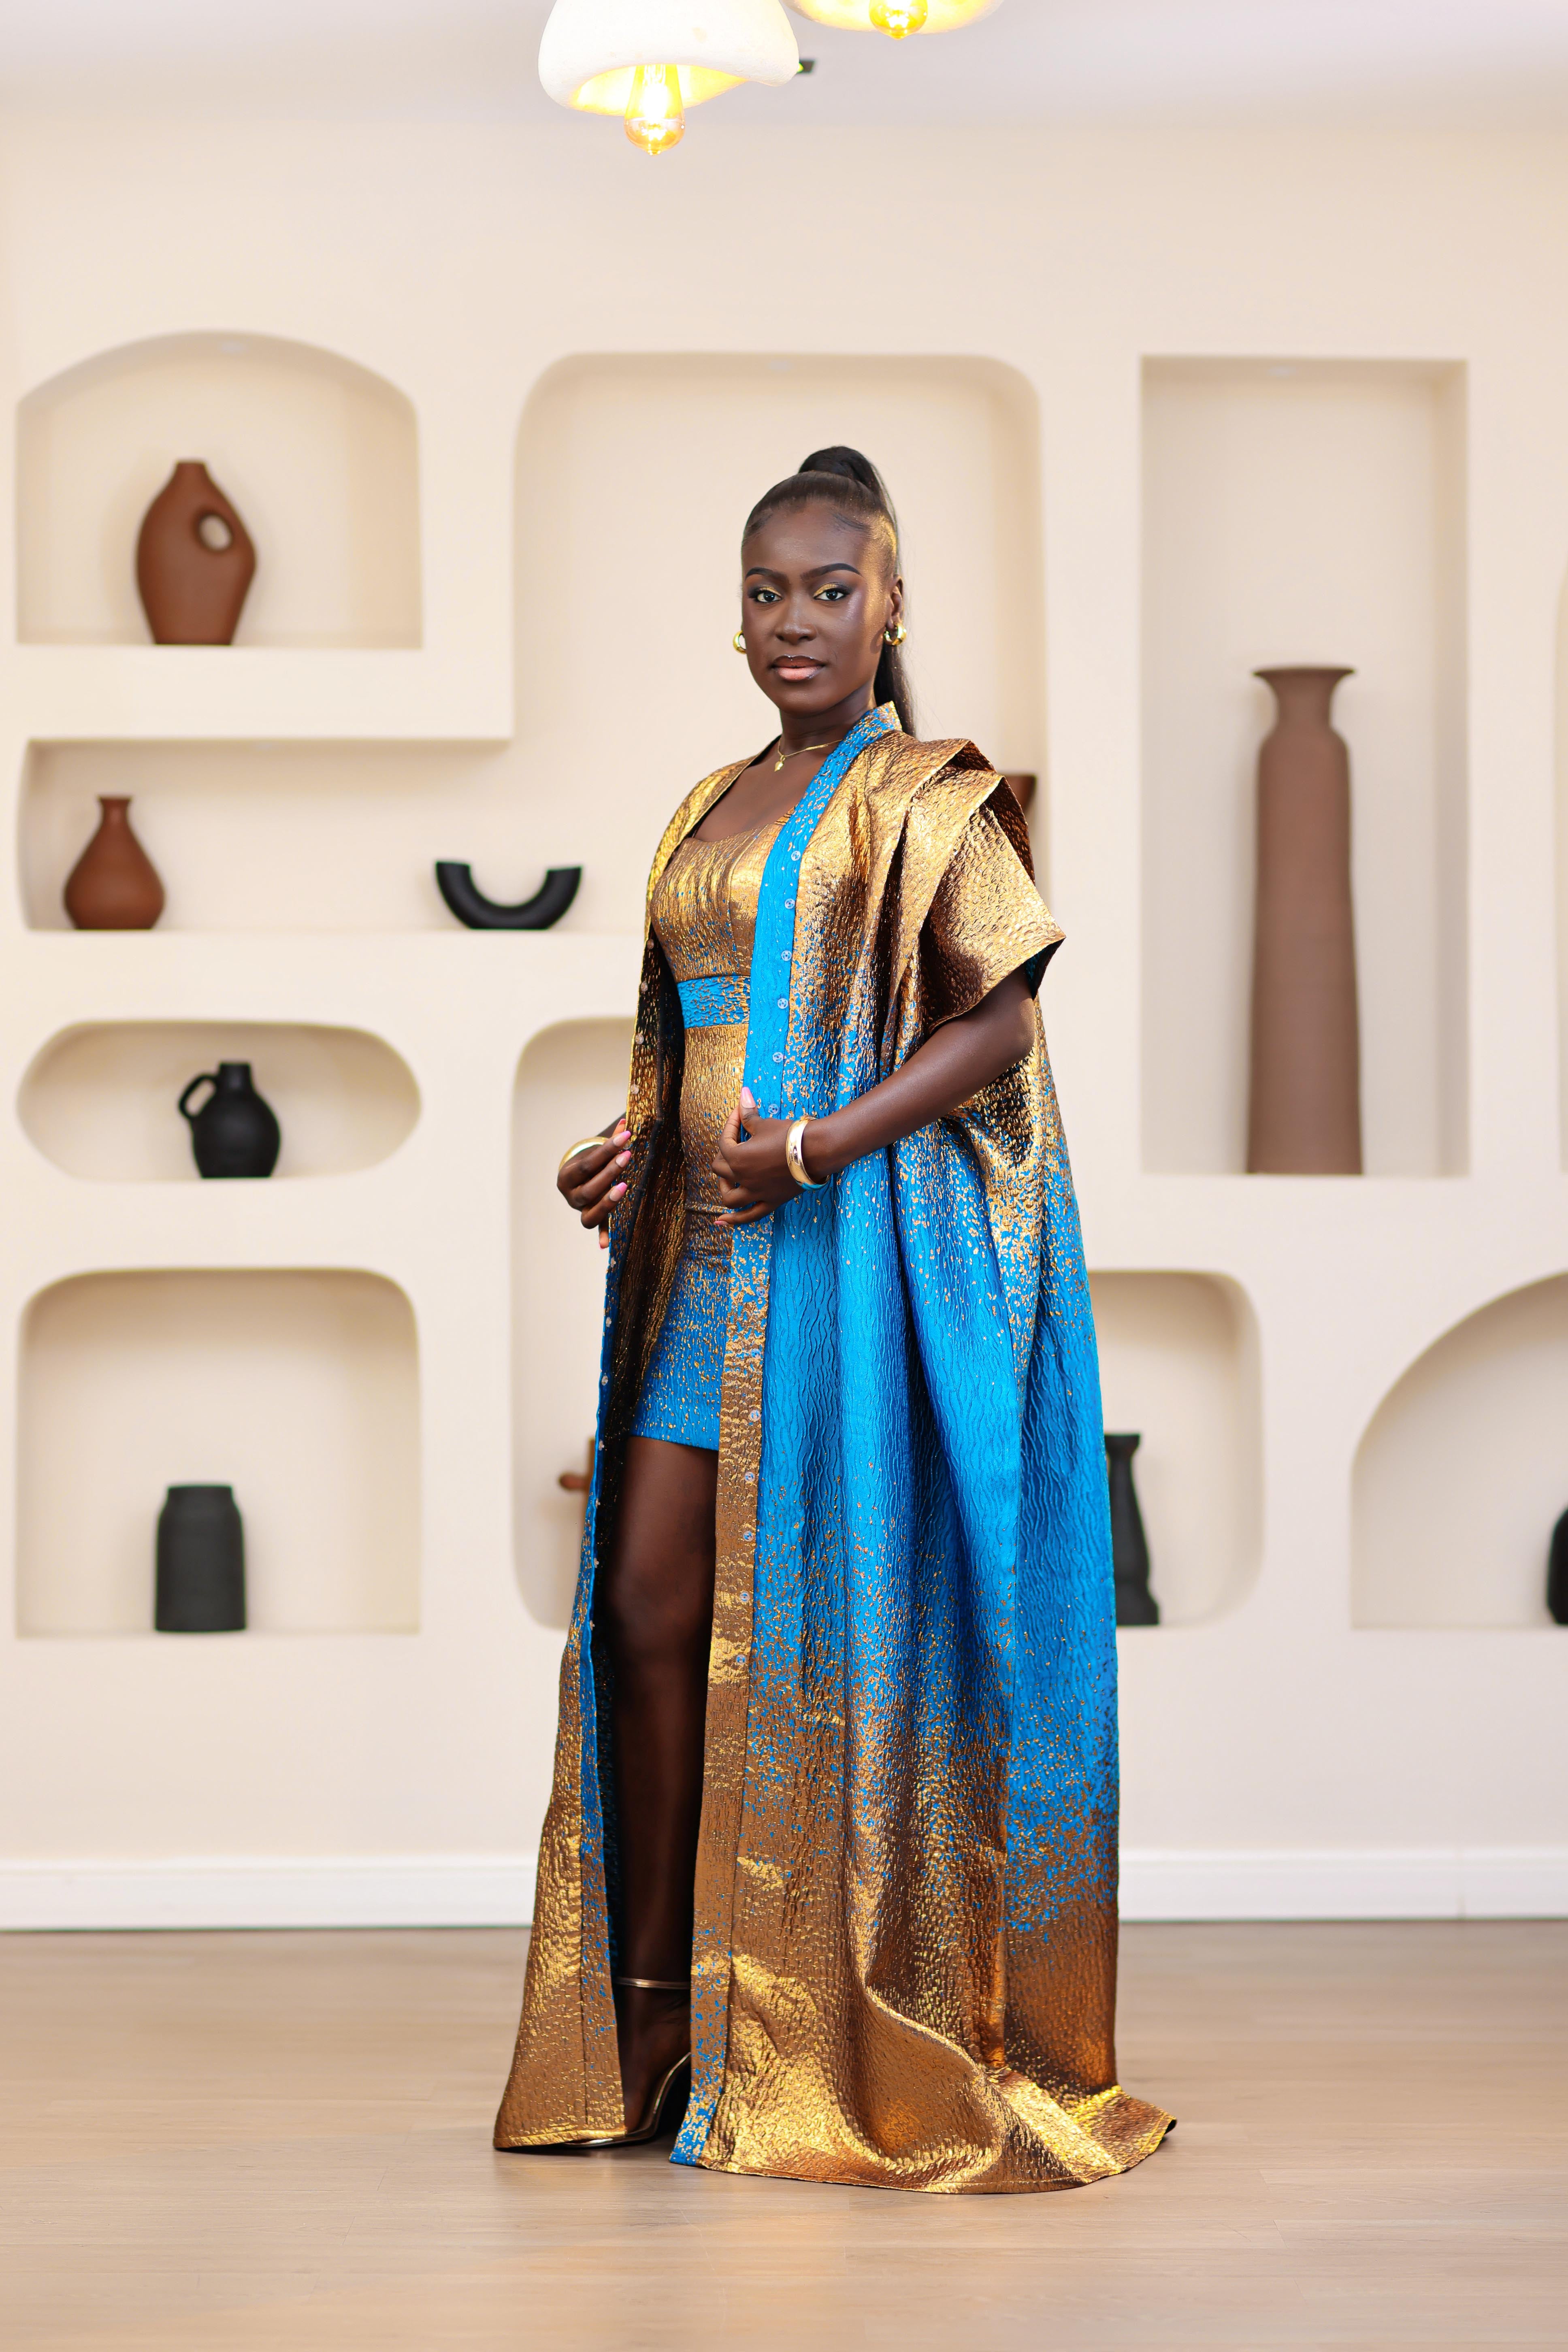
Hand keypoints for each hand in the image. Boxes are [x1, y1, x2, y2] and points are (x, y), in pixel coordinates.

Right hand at [558, 1121, 630, 1250]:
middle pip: (589, 1189)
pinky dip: (602, 1236)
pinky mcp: (591, 1219)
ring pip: (589, 1214)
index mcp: (567, 1177)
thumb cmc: (589, 1164)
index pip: (587, 1164)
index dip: (606, 1150)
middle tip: (627, 1156)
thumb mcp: (595, 1153)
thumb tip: (627, 1123)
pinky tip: (606, 1246)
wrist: (576, 1181)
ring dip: (607, 1202)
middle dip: (609, 1172)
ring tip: (624, 1187)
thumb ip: (611, 1142)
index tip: (626, 1137)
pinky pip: (597, 1229)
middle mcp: (570, 1196)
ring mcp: (580, 1211)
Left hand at [714, 1090, 800, 1224]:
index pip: (724, 1141)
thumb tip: (743, 1093)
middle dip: (724, 1155)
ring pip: (729, 1197)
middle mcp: (742, 1177)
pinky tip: (722, 1222)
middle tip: (736, 1145)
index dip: (730, 1125)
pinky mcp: (770, 1201)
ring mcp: (756, 1192)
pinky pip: (749, 1216)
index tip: (740, 1114)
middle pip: (720, 1169)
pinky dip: (734, 1220)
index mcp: (737, 1157)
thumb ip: (749, 1114)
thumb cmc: (789, 1135)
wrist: (816, 1150)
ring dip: (724, 1189)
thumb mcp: (765, 1124)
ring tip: (727, 1181)